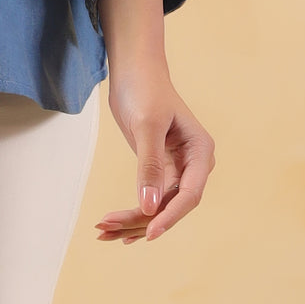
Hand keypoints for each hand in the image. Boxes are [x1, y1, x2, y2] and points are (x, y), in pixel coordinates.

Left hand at [93, 65, 215, 245]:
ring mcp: (177, 168)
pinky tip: (118, 230)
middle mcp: (194, 164)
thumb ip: (149, 165)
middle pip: (172, 205)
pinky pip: (151, 197)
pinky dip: (134, 212)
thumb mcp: (147, 126)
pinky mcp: (161, 169)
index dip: (170, 216)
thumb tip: (149, 206)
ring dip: (134, 220)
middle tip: (108, 228)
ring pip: (159, 205)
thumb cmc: (145, 90)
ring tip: (103, 231)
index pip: (189, 194)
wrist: (134, 71)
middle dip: (143, 220)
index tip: (149, 233)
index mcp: (200, 152)